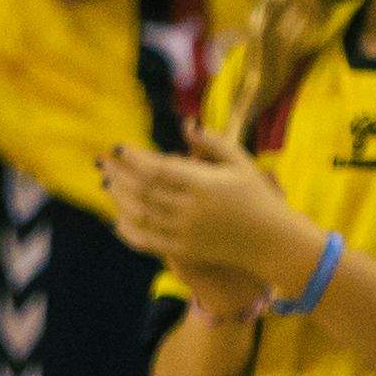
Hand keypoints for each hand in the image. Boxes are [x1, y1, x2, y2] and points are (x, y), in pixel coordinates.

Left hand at [96, 120, 321, 313]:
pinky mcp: (184, 250)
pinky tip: (117, 218)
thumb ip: (213, 143)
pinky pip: (146, 241)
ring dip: (119, 197)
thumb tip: (186, 124)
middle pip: (143, 190)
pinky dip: (128, 230)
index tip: (119, 147)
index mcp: (205, 185)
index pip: (158, 169)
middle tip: (103, 161)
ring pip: (140, 214)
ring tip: (108, 182)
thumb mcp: (241, 163)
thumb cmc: (257, 196)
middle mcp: (191, 210)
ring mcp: (186, 232)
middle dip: (119, 173)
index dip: (134, 158)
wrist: (272, 240)